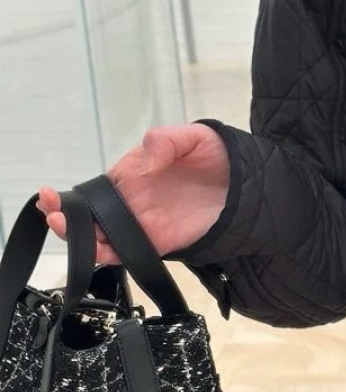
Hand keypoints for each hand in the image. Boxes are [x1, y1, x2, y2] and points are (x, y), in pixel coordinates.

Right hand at [36, 123, 229, 267]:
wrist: (247, 186)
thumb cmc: (217, 158)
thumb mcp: (191, 137)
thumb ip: (165, 141)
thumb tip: (144, 158)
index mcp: (132, 174)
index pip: (95, 189)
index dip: (71, 195)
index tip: (53, 194)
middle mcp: (133, 202)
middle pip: (91, 215)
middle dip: (66, 216)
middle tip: (52, 212)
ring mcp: (144, 224)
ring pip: (102, 236)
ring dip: (79, 235)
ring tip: (61, 226)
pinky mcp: (160, 243)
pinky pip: (127, 253)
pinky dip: (107, 254)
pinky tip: (92, 249)